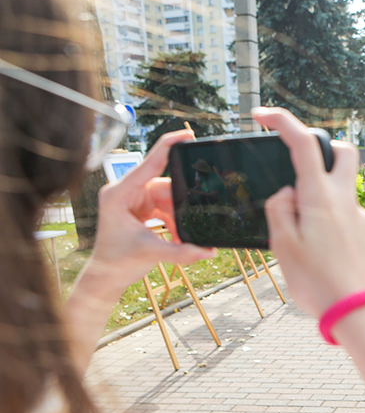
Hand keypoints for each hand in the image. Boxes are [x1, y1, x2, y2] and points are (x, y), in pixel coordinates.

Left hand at [89, 130, 215, 290]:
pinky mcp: (139, 208)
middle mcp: (125, 192)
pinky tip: (179, 237)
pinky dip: (174, 221)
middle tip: (196, 217)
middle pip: (164, 185)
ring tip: (182, 237)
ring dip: (178, 216)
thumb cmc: (117, 262)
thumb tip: (209, 250)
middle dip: (181, 203)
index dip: (169, 146)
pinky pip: (164, 207)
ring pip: (167, 198)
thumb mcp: (152, 253)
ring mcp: (133, 199)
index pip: (149, 163)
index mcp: (120, 194)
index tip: (188, 135)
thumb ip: (182, 251)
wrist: (106, 277)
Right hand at [257, 107, 364, 317]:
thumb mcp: (282, 247)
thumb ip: (279, 210)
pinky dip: (332, 223)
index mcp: (320, 197)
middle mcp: (345, 200)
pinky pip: (348, 217)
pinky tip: (323, 254)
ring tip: (303, 235)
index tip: (262, 115)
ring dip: (322, 196)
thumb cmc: (319, 283)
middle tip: (299, 166)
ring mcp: (361, 217)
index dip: (282, 121)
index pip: (303, 142)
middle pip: (341, 151)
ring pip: (343, 189)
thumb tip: (286, 192)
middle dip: (321, 146)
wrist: (360, 312)